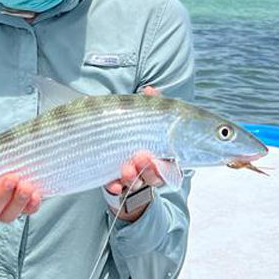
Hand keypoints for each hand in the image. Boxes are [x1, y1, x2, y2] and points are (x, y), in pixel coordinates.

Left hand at [105, 86, 163, 221]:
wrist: (110, 147)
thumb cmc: (134, 131)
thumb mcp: (142, 118)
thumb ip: (149, 105)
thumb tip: (150, 89)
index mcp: (161, 156)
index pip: (169, 166)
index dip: (165, 167)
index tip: (158, 159)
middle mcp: (149, 170)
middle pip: (154, 177)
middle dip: (148, 169)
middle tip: (141, 156)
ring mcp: (132, 178)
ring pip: (136, 184)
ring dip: (132, 178)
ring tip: (125, 169)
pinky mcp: (115, 182)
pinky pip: (117, 189)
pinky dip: (115, 187)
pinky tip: (113, 184)